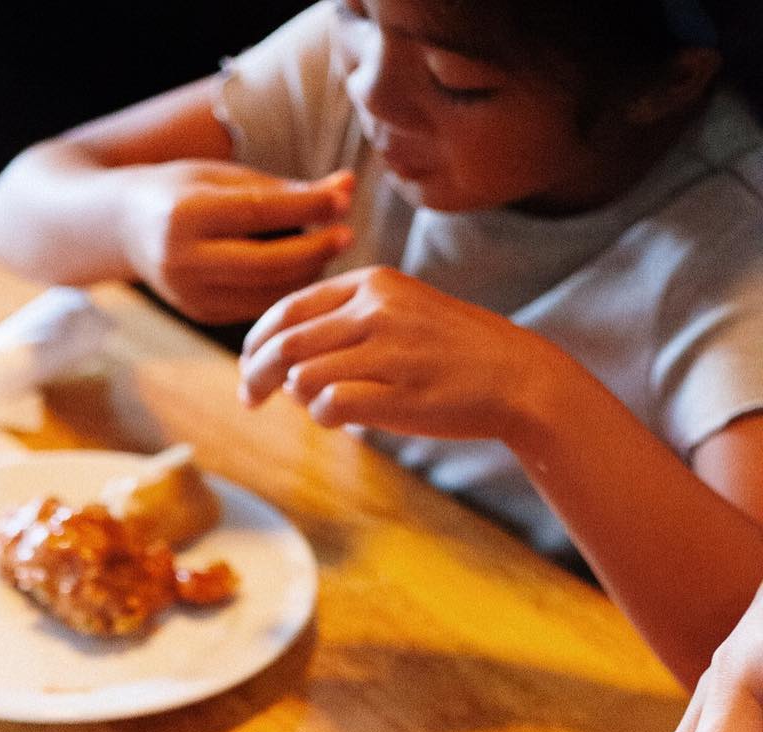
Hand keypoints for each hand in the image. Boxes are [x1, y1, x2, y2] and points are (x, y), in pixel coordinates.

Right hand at [119, 161, 353, 324]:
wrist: (123, 229)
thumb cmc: (181, 190)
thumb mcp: (222, 178)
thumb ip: (281, 189)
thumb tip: (345, 187)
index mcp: (185, 215)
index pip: (259, 212)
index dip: (307, 209)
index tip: (345, 199)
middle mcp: (183, 260)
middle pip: (265, 263)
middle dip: (313, 251)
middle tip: (347, 236)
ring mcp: (188, 294)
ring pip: (264, 292)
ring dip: (304, 274)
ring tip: (328, 250)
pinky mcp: (199, 313)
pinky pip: (254, 307)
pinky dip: (283, 291)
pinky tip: (302, 273)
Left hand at [238, 265, 549, 440]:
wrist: (515, 376)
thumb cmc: (449, 351)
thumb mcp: (399, 312)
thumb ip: (345, 324)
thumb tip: (284, 363)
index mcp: (373, 284)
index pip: (289, 308)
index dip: (258, 341)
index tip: (247, 365)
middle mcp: (376, 310)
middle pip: (285, 344)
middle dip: (255, 375)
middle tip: (248, 398)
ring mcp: (387, 352)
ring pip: (303, 377)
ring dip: (295, 398)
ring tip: (312, 406)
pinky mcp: (397, 394)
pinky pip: (329, 406)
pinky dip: (322, 416)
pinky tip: (338, 418)